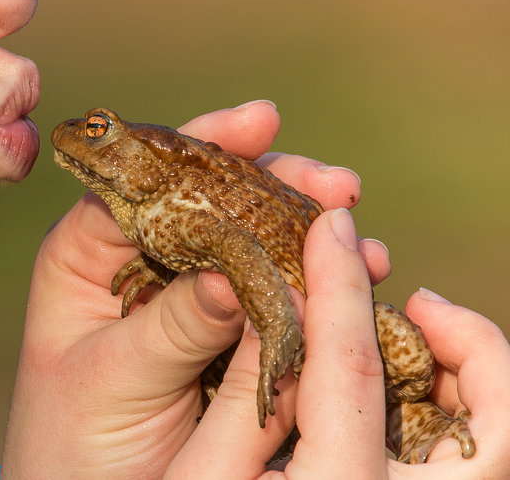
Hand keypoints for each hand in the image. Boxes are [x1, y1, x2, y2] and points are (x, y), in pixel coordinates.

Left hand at [0, 101, 388, 478]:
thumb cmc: (71, 441)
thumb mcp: (110, 380)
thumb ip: (170, 328)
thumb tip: (234, 276)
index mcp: (86, 253)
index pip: (144, 178)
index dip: (203, 144)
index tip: (262, 121)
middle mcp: (137, 261)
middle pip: (209, 200)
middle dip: (274, 187)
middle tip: (336, 185)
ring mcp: (187, 296)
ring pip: (250, 245)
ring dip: (305, 237)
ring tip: (357, 238)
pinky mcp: (225, 335)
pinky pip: (272, 298)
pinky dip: (314, 288)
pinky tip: (354, 281)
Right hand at [168, 208, 509, 477]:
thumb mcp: (199, 477)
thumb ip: (239, 395)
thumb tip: (268, 298)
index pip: (353, 368)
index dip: (339, 285)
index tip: (332, 224)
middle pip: (497, 424)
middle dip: (473, 344)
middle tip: (416, 303)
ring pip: (506, 449)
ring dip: (477, 380)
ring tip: (414, 344)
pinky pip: (481, 469)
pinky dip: (468, 419)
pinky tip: (411, 399)